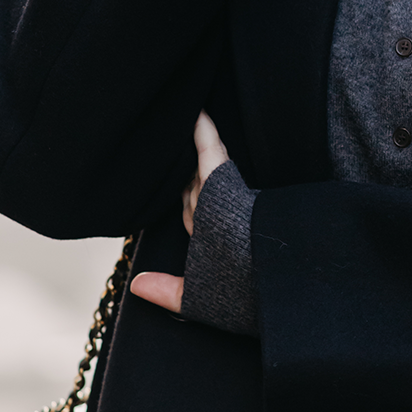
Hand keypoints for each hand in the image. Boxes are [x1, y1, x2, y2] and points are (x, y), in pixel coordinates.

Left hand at [128, 112, 230, 315]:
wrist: (274, 291)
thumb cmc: (247, 298)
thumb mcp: (199, 301)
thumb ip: (170, 292)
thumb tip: (137, 286)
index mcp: (214, 236)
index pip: (194, 206)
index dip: (187, 190)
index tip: (173, 174)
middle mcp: (217, 213)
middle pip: (195, 182)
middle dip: (186, 164)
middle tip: (174, 134)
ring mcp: (222, 197)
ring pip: (199, 165)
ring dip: (194, 144)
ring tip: (183, 114)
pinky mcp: (225, 184)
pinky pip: (210, 151)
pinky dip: (202, 131)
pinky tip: (196, 111)